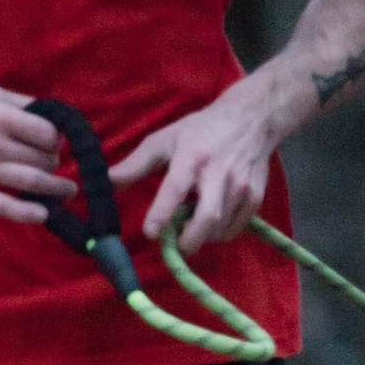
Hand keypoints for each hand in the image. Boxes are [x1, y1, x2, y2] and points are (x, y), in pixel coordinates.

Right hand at [0, 85, 72, 223]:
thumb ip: (21, 103)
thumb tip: (53, 118)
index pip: (47, 134)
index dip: (56, 139)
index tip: (54, 143)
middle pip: (42, 159)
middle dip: (54, 162)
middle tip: (54, 163)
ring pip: (30, 182)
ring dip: (55, 188)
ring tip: (66, 191)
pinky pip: (3, 206)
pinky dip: (27, 213)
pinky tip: (43, 214)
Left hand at [109, 90, 281, 254]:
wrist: (252, 119)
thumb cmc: (202, 129)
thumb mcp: (166, 139)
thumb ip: (136, 163)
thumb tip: (108, 181)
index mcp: (192, 157)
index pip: (175, 189)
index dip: (162, 213)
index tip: (151, 233)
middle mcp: (218, 173)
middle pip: (207, 218)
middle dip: (189, 240)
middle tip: (176, 244)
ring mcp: (240, 186)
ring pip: (221, 228)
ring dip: (202, 236)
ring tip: (191, 225)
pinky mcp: (255, 196)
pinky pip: (235, 228)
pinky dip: (219, 233)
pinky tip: (211, 220)